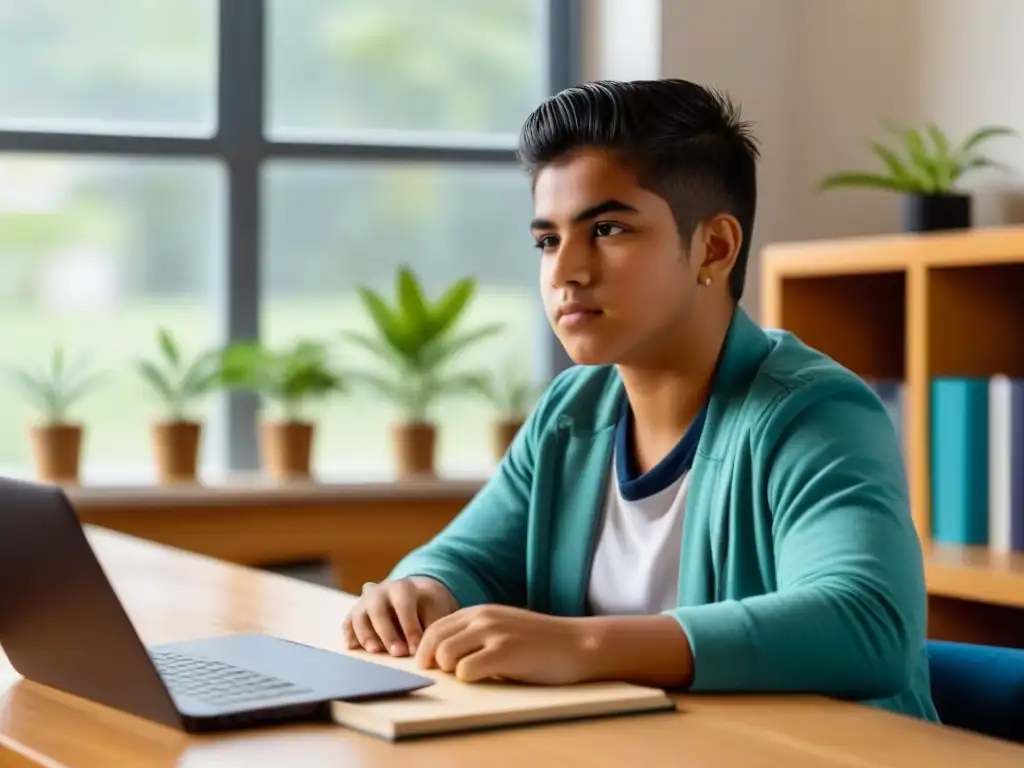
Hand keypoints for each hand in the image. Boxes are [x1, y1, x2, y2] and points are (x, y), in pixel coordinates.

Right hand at [342, 576, 458, 656]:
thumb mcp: (437, 609)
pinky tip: (353, 648)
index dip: (409, 627)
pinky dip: (349, 635)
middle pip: (377, 610)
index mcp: (402, 587)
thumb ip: (433, 624)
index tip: (416, 649)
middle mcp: (379, 592)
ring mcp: (364, 603)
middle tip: (398, 653)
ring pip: (358, 616)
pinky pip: (348, 624)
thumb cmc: (428, 606)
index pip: (403, 604)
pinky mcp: (355, 616)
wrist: (416, 596)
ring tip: (375, 652)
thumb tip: (428, 646)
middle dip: (387, 633)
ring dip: (366, 635)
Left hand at [414, 604, 587, 683]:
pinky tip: (489, 678)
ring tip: (473, 675)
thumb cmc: (540, 642)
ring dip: (453, 671)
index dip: (426, 651)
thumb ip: (474, 634)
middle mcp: (482, 618)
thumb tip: (440, 656)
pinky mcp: (505, 653)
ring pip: (445, 656)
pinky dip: (470, 680)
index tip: (432, 668)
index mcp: (479, 612)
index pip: (434, 628)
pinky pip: (466, 671)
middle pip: (433, 641)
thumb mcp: (502, 627)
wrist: (577, 644)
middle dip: (432, 663)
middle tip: (446, 676)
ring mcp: (493, 633)